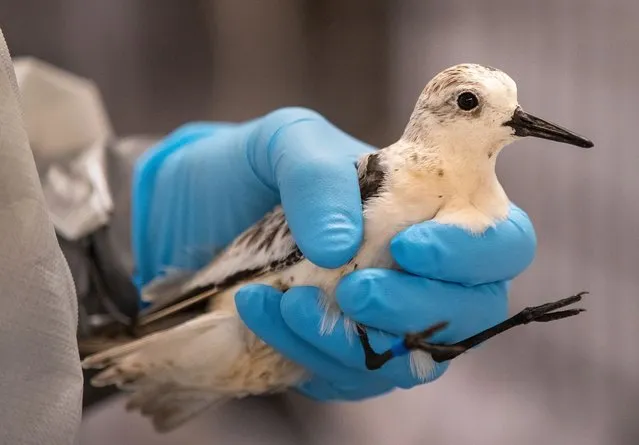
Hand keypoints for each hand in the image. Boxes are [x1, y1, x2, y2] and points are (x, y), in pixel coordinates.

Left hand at [132, 107, 535, 400]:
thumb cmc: (256, 168)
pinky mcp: (341, 353)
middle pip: (472, 311)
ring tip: (287, 303)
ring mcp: (383, 318)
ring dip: (353, 341)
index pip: (500, 242)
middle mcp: (420, 270)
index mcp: (433, 208)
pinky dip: (309, 351)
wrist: (195, 213)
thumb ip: (318, 175)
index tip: (409, 246)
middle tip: (356, 290)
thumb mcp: (286, 144)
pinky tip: (262, 312)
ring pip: (411, 359)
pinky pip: (349, 375)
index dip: (473, 252)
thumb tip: (342, 246)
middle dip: (418, 307)